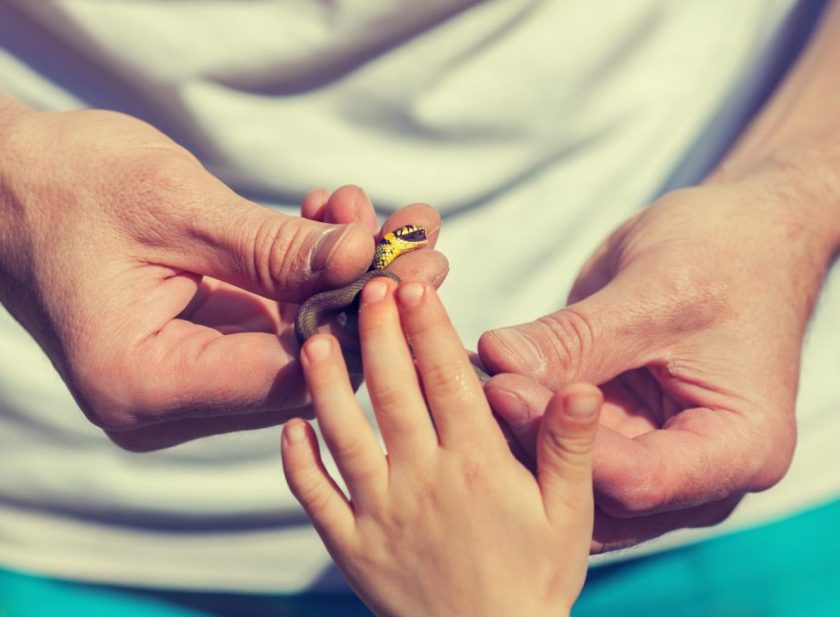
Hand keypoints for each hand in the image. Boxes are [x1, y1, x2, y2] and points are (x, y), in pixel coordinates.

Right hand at [0, 105, 444, 450]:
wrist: (9, 182)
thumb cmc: (66, 186)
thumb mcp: (176, 208)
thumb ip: (274, 245)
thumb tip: (366, 254)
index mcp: (142, 387)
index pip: (284, 377)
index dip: (356, 324)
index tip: (407, 266)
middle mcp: (166, 404)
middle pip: (301, 368)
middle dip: (364, 299)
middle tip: (421, 239)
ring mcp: (185, 381)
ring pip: (295, 344)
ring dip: (343, 279)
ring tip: (388, 218)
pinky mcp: (198, 350)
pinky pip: (272, 323)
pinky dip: (307, 277)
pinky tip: (336, 221)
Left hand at [282, 279, 601, 616]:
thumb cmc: (536, 580)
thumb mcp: (570, 515)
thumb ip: (569, 447)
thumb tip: (578, 385)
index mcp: (476, 465)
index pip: (447, 378)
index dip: (428, 326)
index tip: (413, 283)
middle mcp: (422, 480)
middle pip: (393, 391)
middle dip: (380, 331)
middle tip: (367, 285)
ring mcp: (379, 513)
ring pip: (343, 434)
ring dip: (326, 383)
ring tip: (315, 337)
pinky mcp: (352, 546)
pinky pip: (315, 496)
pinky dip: (298, 460)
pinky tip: (291, 426)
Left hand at [479, 176, 836, 551]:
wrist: (741, 239)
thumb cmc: (722, 255)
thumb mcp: (655, 292)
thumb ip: (577, 338)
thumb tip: (495, 359)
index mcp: (739, 449)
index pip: (641, 479)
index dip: (566, 441)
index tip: (505, 391)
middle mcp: (698, 476)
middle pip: (597, 488)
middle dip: (529, 442)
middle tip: (468, 387)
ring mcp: (654, 458)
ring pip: (568, 475)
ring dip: (514, 433)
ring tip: (460, 380)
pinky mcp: (617, 436)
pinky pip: (559, 442)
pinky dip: (520, 414)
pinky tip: (476, 375)